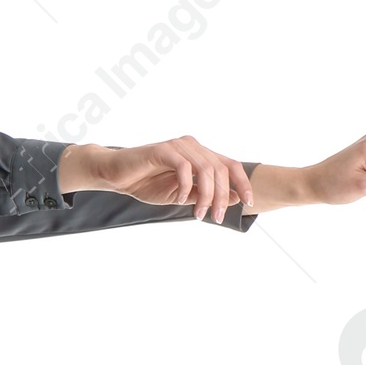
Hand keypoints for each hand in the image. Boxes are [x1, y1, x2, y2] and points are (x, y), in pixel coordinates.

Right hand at [59, 137, 257, 223]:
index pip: (230, 165)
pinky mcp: (162, 150)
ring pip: (206, 169)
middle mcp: (192, 146)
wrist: (117, 175)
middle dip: (223, 197)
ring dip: (206, 196)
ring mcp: (178, 146)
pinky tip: (178, 200)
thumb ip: (204, 195)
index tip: (248, 203)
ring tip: (199, 215)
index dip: (243, 183)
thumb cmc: (147, 183)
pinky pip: (184, 167)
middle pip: (221, 169)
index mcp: (200, 154)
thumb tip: (233, 199)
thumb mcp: (182, 195)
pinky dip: (186, 186)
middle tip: (215, 218)